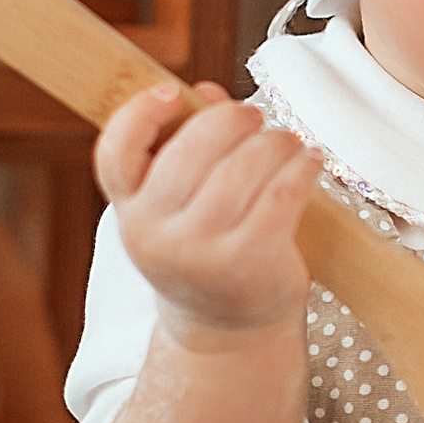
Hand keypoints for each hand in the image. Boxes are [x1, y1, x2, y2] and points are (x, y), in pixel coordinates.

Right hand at [95, 85, 322, 347]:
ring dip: (273, 142)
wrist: (228, 329)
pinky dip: (300, 169)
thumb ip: (186, 144)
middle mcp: (155, 234)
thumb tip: (207, 93)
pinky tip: (308, 162)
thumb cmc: (205, 250)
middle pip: (190, 151)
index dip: (138, 115)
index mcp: (130, 212)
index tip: (171, 93)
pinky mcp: (248, 262)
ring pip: (240, 169)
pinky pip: (279, 195)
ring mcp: (200, 252)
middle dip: (230, 121)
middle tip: (254, 117)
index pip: (115, 154)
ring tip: (288, 141)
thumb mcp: (181, 206)